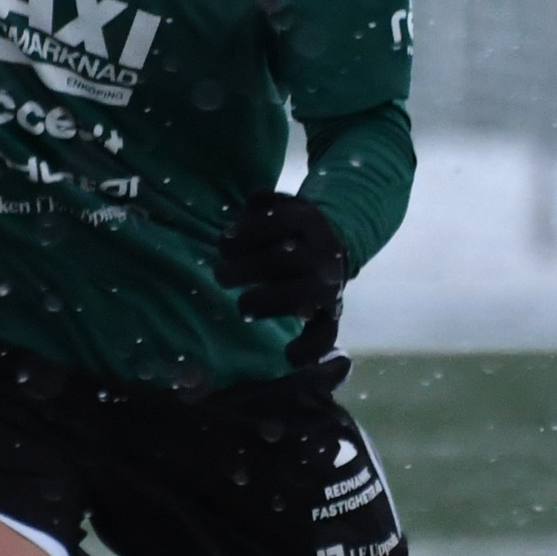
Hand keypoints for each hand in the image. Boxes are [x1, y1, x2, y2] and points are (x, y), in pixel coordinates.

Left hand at [218, 189, 351, 365]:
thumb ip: (264, 200)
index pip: (277, 222)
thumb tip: (253, 199)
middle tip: (222, 275)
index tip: (224, 243)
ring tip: (244, 307)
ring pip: (302, 295)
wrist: (334, 248)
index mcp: (307, 221)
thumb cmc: (289, 229)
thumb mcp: (280, 205)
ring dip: (268, 302)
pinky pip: (326, 333)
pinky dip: (310, 348)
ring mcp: (327, 285)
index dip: (247, 232)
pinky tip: (289, 356)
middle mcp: (321, 253)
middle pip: (284, 259)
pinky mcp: (330, 313)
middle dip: (247, 268)